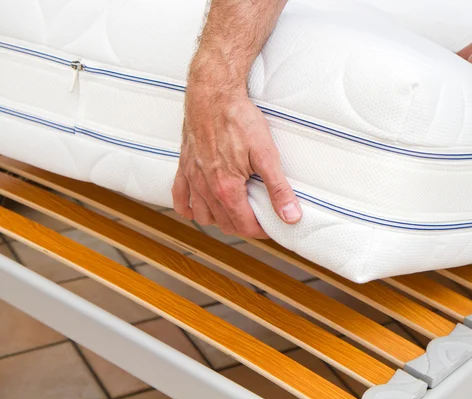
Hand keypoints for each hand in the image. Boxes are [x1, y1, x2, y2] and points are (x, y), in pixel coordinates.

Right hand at [172, 76, 301, 237]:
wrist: (213, 94)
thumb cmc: (239, 119)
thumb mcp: (266, 154)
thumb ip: (278, 188)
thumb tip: (290, 216)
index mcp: (226, 189)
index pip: (245, 225)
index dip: (262, 231)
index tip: (272, 226)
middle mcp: (206, 188)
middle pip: (225, 224)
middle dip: (243, 226)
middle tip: (259, 218)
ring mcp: (192, 178)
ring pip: (202, 216)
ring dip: (219, 220)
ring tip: (235, 212)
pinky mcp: (184, 166)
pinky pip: (180, 197)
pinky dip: (189, 208)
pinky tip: (200, 207)